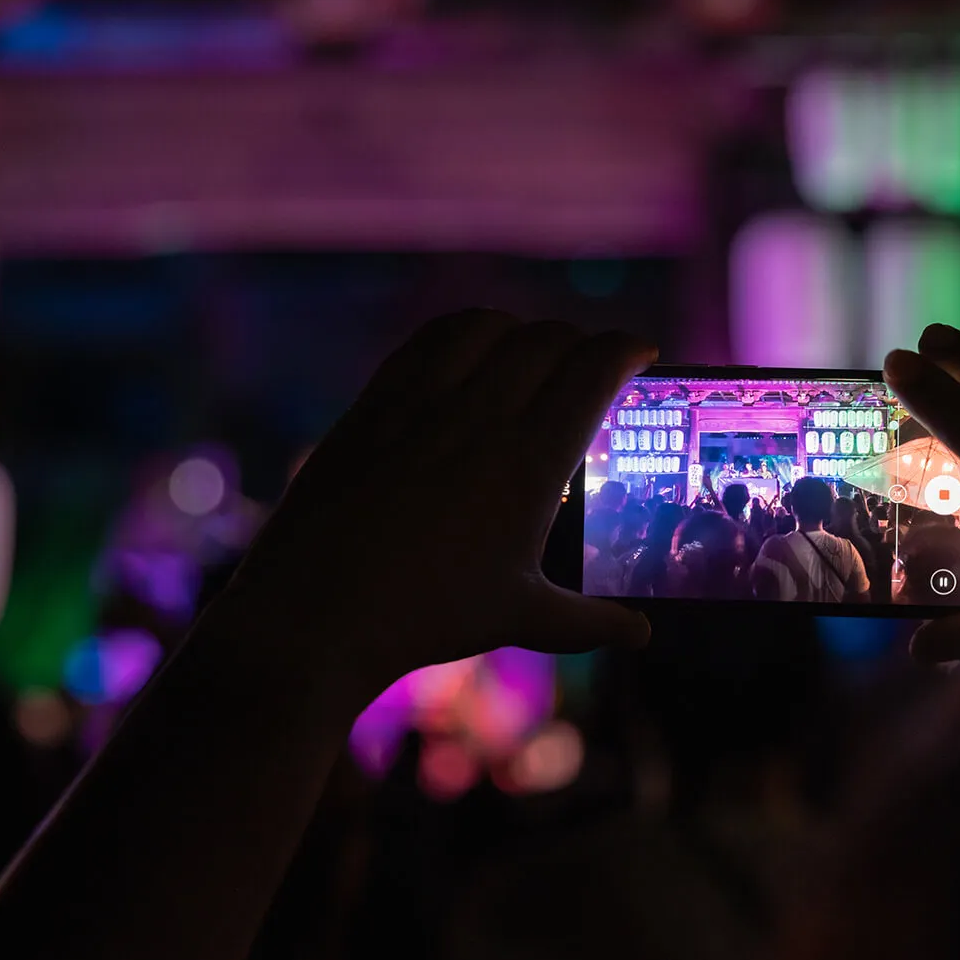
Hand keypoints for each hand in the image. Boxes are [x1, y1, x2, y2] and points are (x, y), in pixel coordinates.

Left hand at [223, 310, 654, 688]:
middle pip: (548, 339)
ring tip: (531, 349)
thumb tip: (639, 633)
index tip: (641, 352)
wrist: (318, 612)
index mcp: (531, 460)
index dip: (627, 350)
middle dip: (580, 342)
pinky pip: (428, 341)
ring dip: (521, 329)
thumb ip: (589, 621)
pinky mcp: (374, 403)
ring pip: (488, 326)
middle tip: (589, 364)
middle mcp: (481, 415)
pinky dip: (462, 333)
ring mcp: (422, 401)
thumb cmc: (428, 617)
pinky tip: (465, 349)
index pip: (595, 370)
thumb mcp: (521, 618)